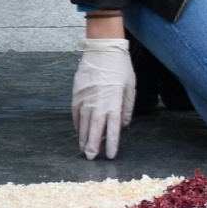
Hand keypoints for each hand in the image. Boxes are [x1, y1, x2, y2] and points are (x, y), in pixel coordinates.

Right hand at [72, 37, 134, 159]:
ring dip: (83, 137)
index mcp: (113, 103)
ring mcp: (85, 100)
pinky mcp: (76, 94)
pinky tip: (79, 131)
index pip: (113, 128)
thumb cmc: (120, 67)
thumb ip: (127, 107)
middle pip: (95, 130)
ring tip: (83, 149)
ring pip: (83, 124)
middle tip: (91, 158)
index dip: (112, 143)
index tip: (110, 155)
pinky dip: (77, 123)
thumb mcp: (130, 86)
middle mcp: (98, 104)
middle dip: (93, 145)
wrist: (102, 49)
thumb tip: (123, 124)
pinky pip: (76, 113)